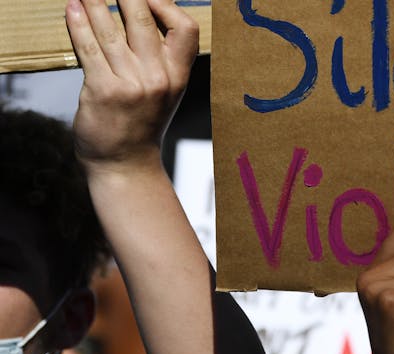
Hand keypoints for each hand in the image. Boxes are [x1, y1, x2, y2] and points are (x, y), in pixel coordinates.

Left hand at [65, 0, 197, 169]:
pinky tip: (73, 9)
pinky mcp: (104, 91)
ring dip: (94, 1)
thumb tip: (149, 16)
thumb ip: (162, 59)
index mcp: (179, 76)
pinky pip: (89, 48)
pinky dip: (78, 24)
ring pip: (110, 30)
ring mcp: (132, 85)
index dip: (167, 5)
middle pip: (144, 20)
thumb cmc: (141, 123)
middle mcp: (159, 78)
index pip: (186, 29)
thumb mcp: (165, 92)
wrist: (125, 163)